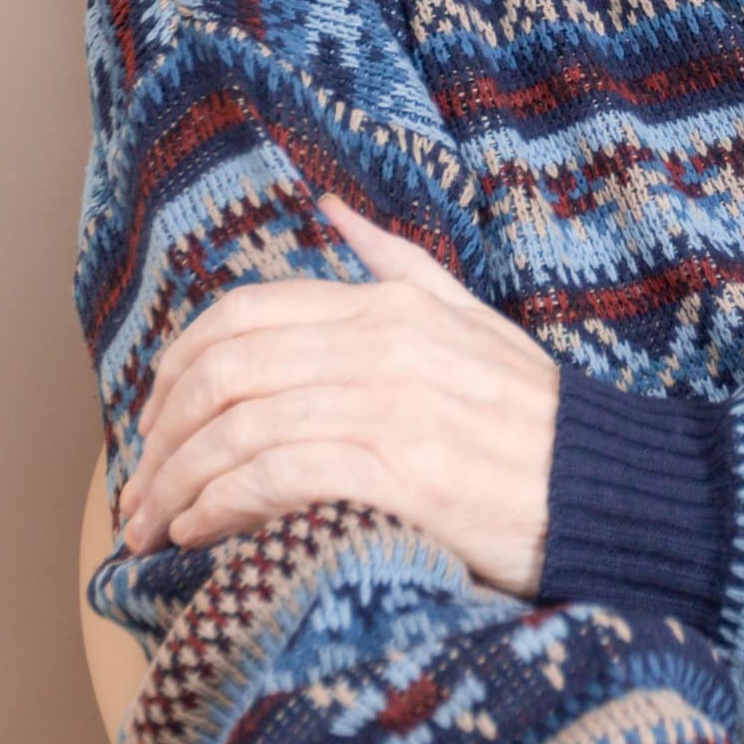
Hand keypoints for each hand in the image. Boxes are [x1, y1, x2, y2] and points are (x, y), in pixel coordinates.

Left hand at [118, 197, 562, 595]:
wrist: (608, 488)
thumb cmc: (533, 418)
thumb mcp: (470, 318)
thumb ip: (394, 263)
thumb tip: (330, 207)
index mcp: (389, 304)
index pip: (242, 314)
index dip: (175, 368)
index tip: (152, 423)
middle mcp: (382, 344)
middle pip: (224, 371)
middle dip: (159, 437)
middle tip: (134, 494)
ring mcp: (391, 407)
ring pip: (238, 429)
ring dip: (175, 485)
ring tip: (152, 529)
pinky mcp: (401, 474)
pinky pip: (275, 477)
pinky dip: (220, 507)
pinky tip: (200, 536)